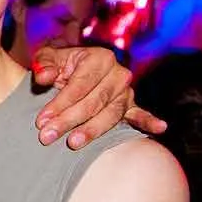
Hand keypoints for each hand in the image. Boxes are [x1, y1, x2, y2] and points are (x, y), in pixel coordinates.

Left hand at [32, 46, 165, 149]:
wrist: (74, 67)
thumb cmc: (60, 64)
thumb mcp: (48, 58)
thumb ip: (44, 64)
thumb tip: (44, 76)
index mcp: (99, 58)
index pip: (79, 85)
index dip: (59, 104)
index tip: (42, 120)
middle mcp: (117, 74)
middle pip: (94, 102)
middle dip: (69, 120)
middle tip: (48, 136)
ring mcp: (126, 91)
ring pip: (110, 114)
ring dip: (92, 130)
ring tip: (74, 143)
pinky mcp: (130, 105)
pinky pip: (139, 114)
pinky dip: (148, 121)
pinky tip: (159, 128)